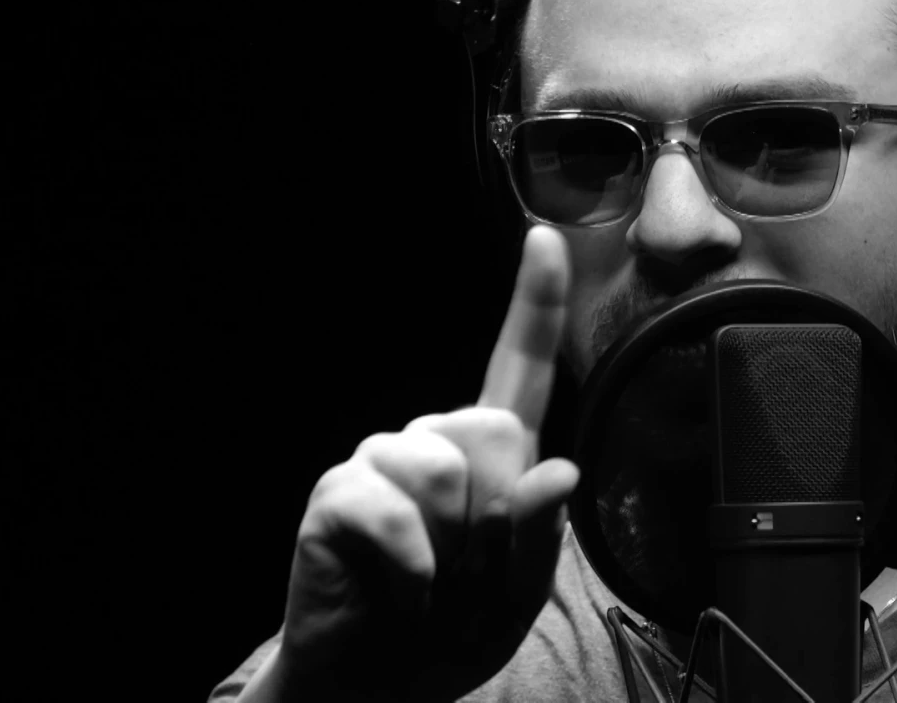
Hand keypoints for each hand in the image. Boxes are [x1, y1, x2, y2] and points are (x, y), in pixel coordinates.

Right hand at [252, 226, 580, 702]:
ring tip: (433, 586)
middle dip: (498, 519)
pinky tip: (403, 594)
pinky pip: (394, 511)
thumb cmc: (453, 629)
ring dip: (455, 552)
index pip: (520, 366)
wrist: (378, 684)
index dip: (533, 303)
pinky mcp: (339, 491)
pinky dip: (414, 571)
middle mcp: (436, 439)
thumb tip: (557, 470)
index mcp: (492, 453)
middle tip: (468, 575)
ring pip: (447, 471)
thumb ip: (541, 535)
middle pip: (498, 431)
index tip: (543, 238)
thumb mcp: (518, 594)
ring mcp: (383, 459)